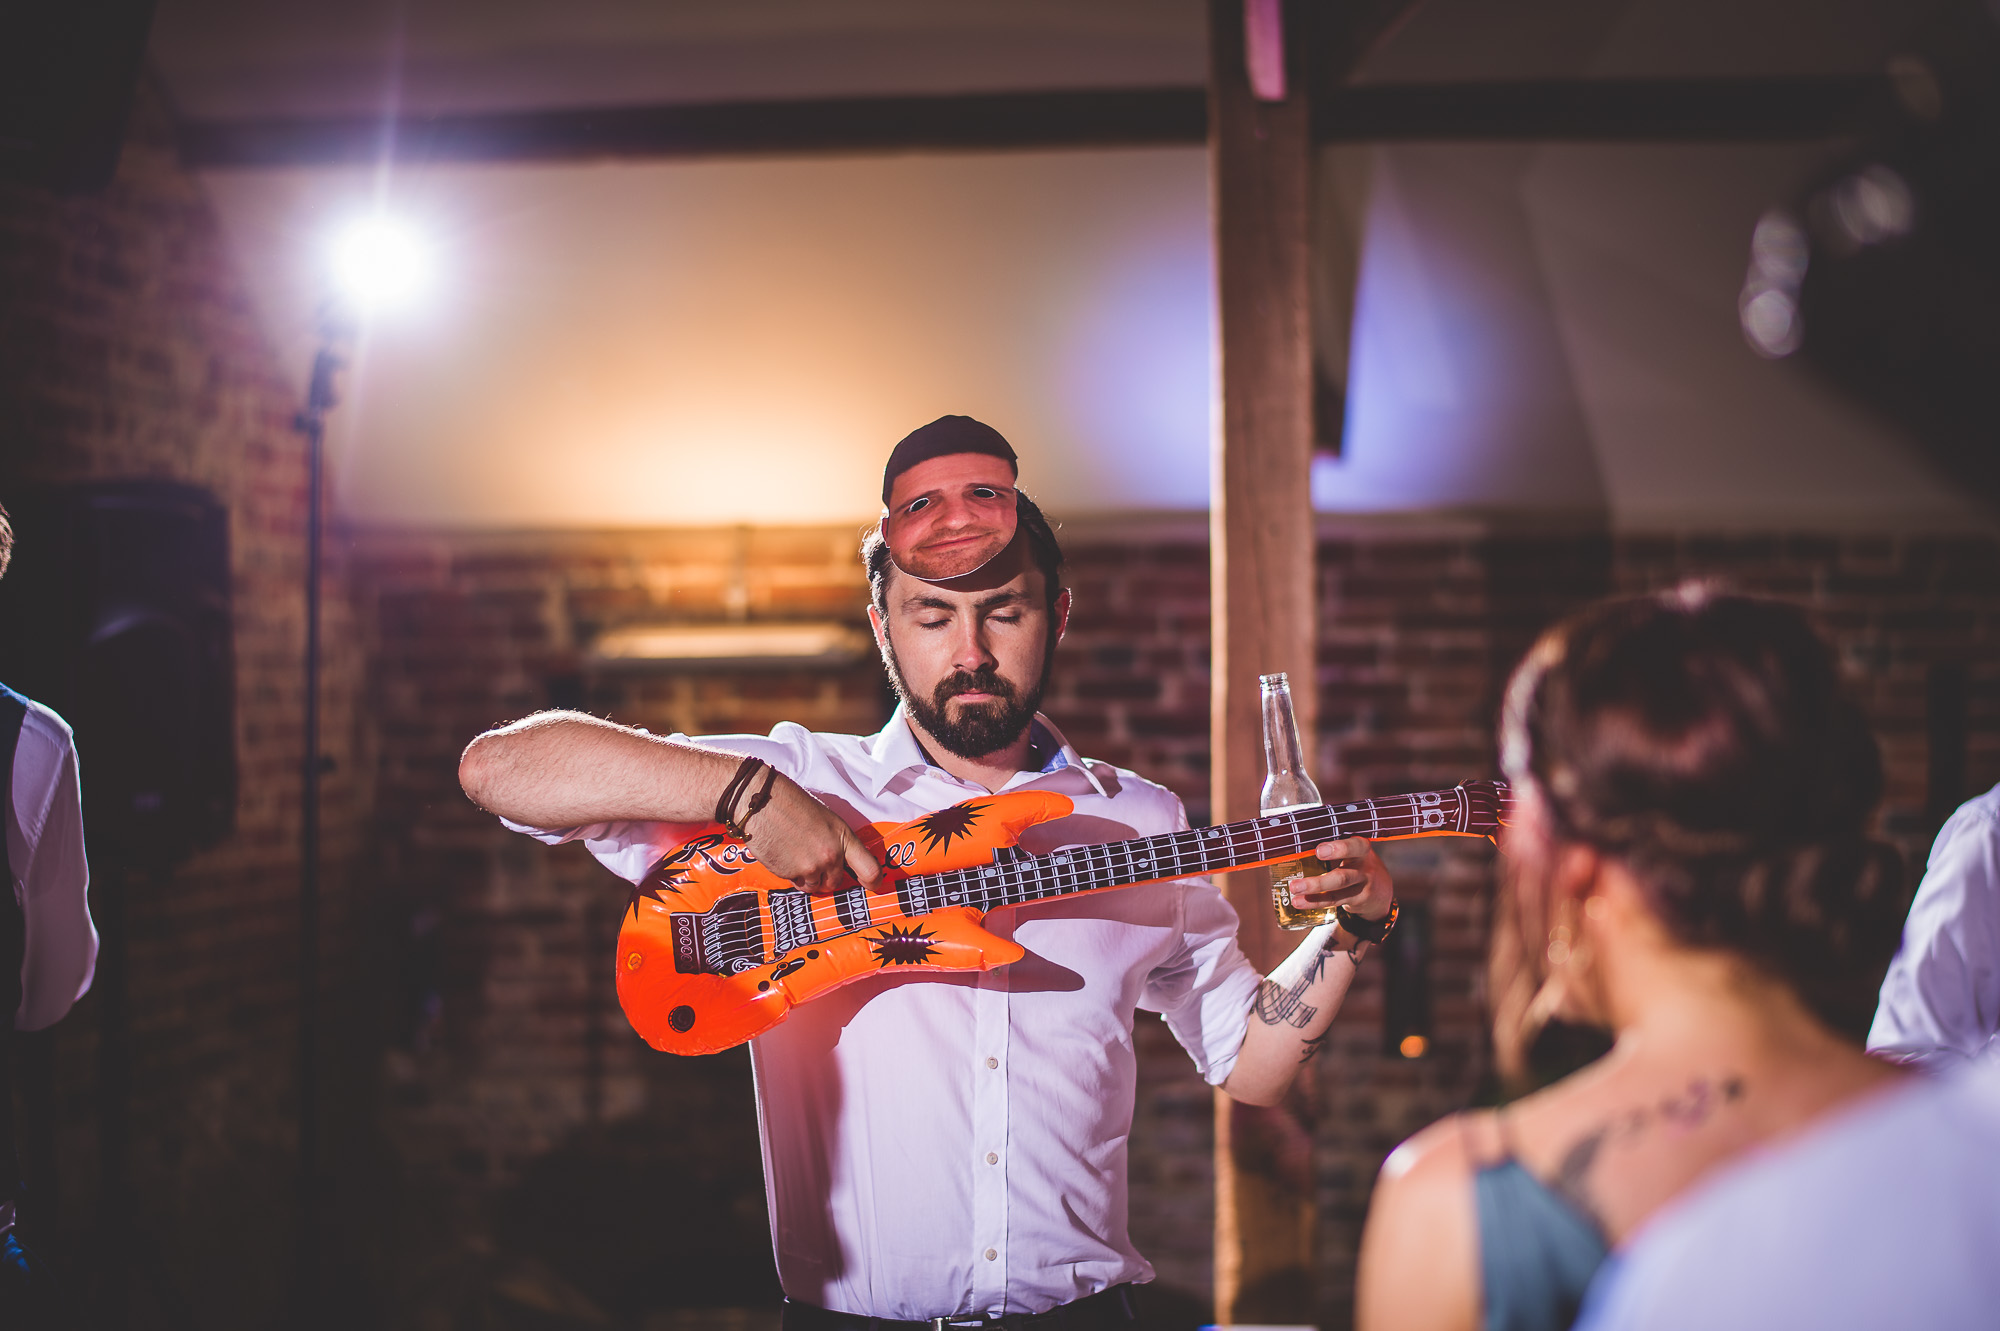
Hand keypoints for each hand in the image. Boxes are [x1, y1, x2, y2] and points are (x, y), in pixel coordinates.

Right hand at [741, 773, 884, 893]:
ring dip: (807, 878)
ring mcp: (811, 867)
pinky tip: (784, 856)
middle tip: (813, 861)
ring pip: (814, 887)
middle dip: (826, 877)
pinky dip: (791, 875)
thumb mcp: (825, 819)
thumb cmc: (791, 804)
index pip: (870, 868)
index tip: (873, 884)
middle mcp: (831, 856)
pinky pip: (796, 884)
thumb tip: (840, 861)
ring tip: (795, 854)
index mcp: (844, 837)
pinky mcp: (790, 874)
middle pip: (836, 883)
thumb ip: (836, 842)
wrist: (760, 802)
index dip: (873, 881)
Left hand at [1289, 837, 1393, 919]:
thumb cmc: (1355, 862)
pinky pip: (1335, 900)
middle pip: (1343, 876)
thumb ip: (1331, 844)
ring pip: (1337, 890)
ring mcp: (1363, 885)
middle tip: (1295, 883)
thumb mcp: (1351, 850)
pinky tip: (1300, 902)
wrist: (1380, 889)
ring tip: (1294, 890)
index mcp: (1361, 848)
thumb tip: (1291, 840)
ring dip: (1313, 891)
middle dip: (1319, 881)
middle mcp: (1364, 867)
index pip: (1355, 846)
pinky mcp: (1358, 900)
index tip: (1319, 851)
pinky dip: (1315, 902)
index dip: (1338, 849)